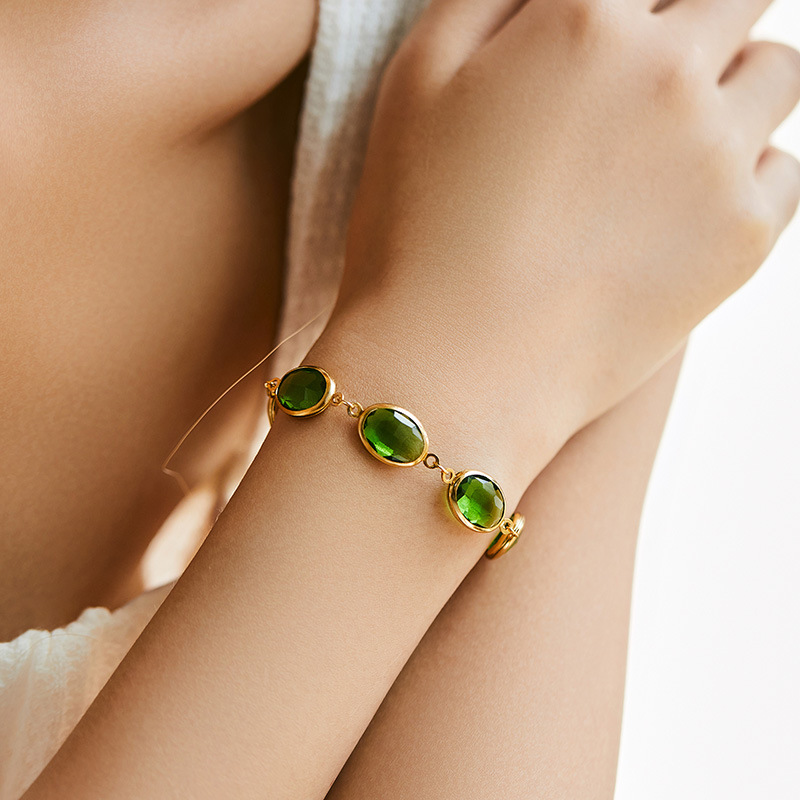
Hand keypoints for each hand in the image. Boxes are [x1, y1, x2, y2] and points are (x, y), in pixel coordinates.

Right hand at [331, 0, 799, 479]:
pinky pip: (787, 166)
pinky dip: (752, 164)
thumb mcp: (418, 83)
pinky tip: (694, 193)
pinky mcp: (743, 237)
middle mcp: (669, 71)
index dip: (636, 4)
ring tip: (681, 127)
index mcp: (583, 18)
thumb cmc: (417, 230)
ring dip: (739, 80)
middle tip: (667, 56)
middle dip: (706, 14)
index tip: (628, 27)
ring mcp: (716, 156)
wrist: (455, 369)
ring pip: (780, 70)